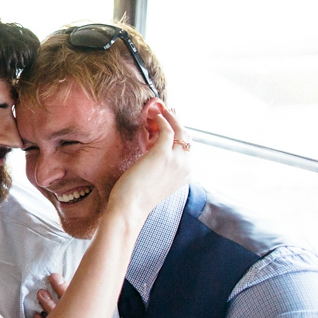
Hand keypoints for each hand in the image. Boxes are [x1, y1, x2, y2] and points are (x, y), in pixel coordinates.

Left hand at [105, 105, 191, 222]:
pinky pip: (167, 130)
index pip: (187, 148)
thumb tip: (154, 147)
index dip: (179, 134)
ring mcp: (177, 160)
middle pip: (187, 137)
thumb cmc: (136, 195)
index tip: (171, 123)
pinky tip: (155, 116)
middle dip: (178, 122)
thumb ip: (159, 165)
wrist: (130, 207)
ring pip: (180, 131)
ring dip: (171, 118)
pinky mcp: (163, 154)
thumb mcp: (155, 179)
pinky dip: (162, 120)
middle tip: (168, 111)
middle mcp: (186, 166)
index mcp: (186, 174)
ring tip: (161, 110)